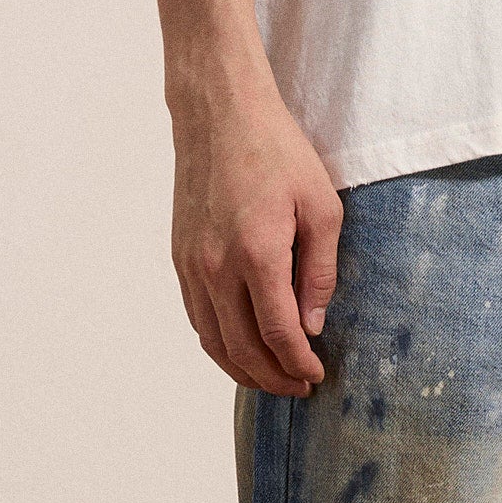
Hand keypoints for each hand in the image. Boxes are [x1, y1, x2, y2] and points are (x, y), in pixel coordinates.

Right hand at [170, 77, 342, 394]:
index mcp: (257, 254)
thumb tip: (313, 325)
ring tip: (271, 379)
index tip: (317, 375)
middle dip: (273, 377)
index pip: (277, 333)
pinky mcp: (179, 257)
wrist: (219, 114)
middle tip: (299, 387)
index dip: (299, 363)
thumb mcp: (322, 206)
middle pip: (241, 348)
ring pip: (212, 340)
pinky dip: (218, 344)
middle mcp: (216, 267)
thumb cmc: (277, 152)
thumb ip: (319, 271)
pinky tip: (240, 349)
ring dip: (242, 369)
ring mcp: (191, 265)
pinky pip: (196, 317)